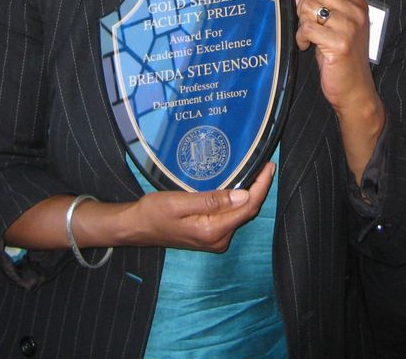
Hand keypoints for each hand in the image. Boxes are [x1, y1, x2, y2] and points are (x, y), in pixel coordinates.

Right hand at [107, 162, 275, 251]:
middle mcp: (218, 239)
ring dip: (251, 193)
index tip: (268, 167)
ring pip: (241, 214)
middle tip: (266, 165)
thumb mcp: (180, 202)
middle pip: (247, 211)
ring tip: (258, 171)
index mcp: (212, 231)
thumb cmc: (154, 212)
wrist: (137, 228)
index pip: (247, 207)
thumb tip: (243, 194)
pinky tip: (242, 186)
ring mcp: (216, 240)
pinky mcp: (211, 236)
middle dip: (259, 188)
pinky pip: (231, 216)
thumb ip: (212, 200)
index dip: (261, 186)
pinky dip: (239, 200)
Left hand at [276, 0, 385, 183]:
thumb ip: (318, 5)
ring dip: (301, 23)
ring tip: (308, 38)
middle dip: (301, 6)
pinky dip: (301, 38)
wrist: (355, 91)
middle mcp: (356, 11)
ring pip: (308, 7)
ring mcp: (350, 26)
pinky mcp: (340, 42)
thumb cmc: (340, 59)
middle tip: (305, 25)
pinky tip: (307, 47)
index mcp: (357, 3)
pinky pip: (307, 28)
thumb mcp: (332, 27)